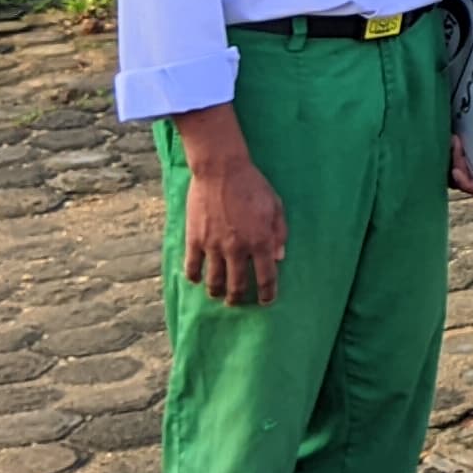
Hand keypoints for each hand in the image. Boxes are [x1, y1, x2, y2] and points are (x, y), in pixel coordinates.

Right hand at [173, 108, 283, 305]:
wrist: (221, 170)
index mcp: (261, 241)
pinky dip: (195, 277)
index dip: (267, 293)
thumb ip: (279, 233)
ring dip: (217, 293)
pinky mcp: (195, 240)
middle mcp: (237, 248)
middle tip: (238, 302)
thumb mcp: (275, 206)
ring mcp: (214, 246)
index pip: (266, 277)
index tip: (266, 301)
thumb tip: (280, 257)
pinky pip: (192, 267)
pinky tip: (198, 280)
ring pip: (214, 282)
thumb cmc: (252, 185)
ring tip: (218, 295)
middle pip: (237, 285)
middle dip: (239, 298)